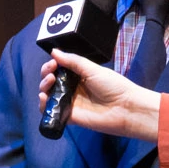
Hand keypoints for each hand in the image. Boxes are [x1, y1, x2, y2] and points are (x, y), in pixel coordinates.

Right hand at [39, 50, 161, 139]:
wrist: (125, 108)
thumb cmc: (113, 86)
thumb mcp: (92, 69)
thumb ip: (72, 61)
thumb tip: (54, 52)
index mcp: (79, 76)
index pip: (59, 69)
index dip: (52, 65)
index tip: (53, 63)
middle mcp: (72, 88)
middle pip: (51, 82)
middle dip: (46, 75)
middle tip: (51, 73)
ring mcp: (70, 103)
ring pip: (48, 95)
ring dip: (43, 87)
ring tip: (49, 83)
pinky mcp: (68, 116)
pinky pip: (51, 111)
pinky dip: (43, 105)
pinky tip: (44, 98)